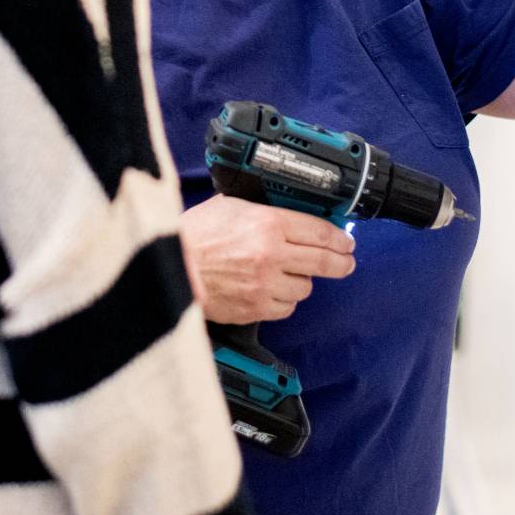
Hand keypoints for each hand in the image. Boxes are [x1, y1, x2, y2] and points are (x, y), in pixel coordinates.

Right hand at [178, 195, 354, 323]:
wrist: (168, 267)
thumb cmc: (192, 236)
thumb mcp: (228, 206)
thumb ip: (260, 209)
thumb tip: (287, 211)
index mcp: (266, 223)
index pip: (318, 231)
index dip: (339, 238)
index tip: (346, 242)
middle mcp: (271, 254)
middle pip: (323, 261)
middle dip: (341, 263)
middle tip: (346, 262)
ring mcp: (265, 284)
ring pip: (305, 288)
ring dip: (302, 281)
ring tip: (289, 274)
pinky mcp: (256, 308)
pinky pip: (286, 307)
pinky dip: (283, 300)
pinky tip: (271, 290)